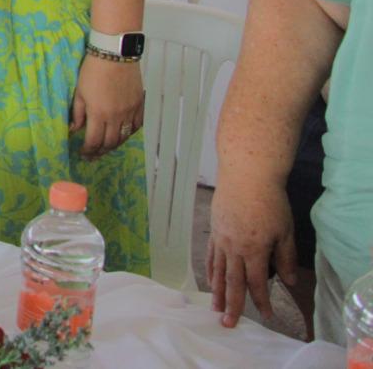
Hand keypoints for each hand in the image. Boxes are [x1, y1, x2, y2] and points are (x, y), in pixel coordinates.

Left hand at [69, 54, 144, 159]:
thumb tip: (74, 129)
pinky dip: (130, 133)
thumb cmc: (92, 70)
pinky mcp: (139, 104)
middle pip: (110, 143)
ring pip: (124, 137)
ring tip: (106, 146)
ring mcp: (130, 111)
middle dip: (101, 151)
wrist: (114, 54)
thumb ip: (78, 113)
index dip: (88, 150)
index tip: (83, 153)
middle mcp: (116, 116)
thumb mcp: (79, 92)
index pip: (94, 141)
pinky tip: (123, 133)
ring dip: (115, 144)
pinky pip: (137, 125)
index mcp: (98, 114)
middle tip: (94, 154)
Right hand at [207, 176, 295, 326]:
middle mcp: (234, 248)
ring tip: (215, 308)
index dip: (262, 301)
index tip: (267, 315)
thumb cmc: (270, 201)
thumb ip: (285, 257)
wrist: (246, 175)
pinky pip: (210, 255)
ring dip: (217, 292)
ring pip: (217, 271)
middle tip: (228, 324)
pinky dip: (210, 270)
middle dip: (232, 304)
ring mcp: (221, 239)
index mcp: (254, 250)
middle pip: (232, 282)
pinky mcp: (214, 230)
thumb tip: (289, 281)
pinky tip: (210, 280)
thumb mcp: (285, 231)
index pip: (257, 282)